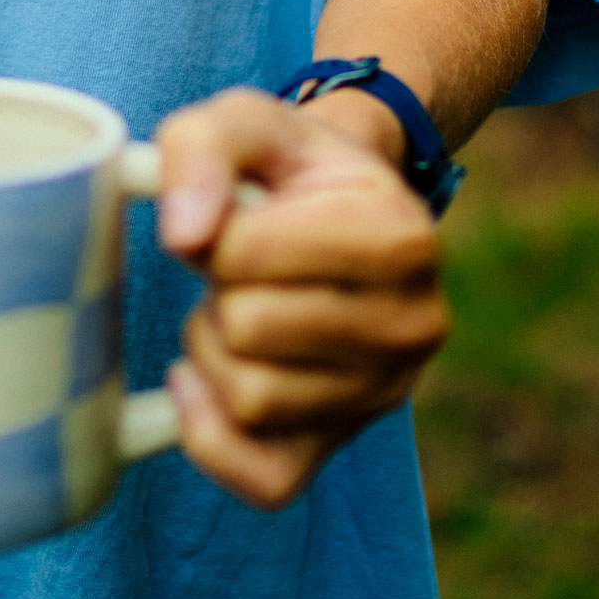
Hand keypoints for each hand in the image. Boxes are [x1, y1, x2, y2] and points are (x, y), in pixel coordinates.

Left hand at [152, 87, 447, 510]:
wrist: (336, 205)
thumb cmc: (284, 164)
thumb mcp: (242, 120)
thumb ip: (202, 151)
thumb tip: (183, 236)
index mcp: (400, 234)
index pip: (242, 255)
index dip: (212, 232)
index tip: (239, 215)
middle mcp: (415, 323)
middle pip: (245, 330)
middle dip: (215, 291)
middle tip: (242, 268)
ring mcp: (386, 394)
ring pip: (246, 399)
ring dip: (212, 348)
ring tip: (243, 305)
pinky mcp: (343, 444)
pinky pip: (261, 479)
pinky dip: (209, 432)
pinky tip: (207, 377)